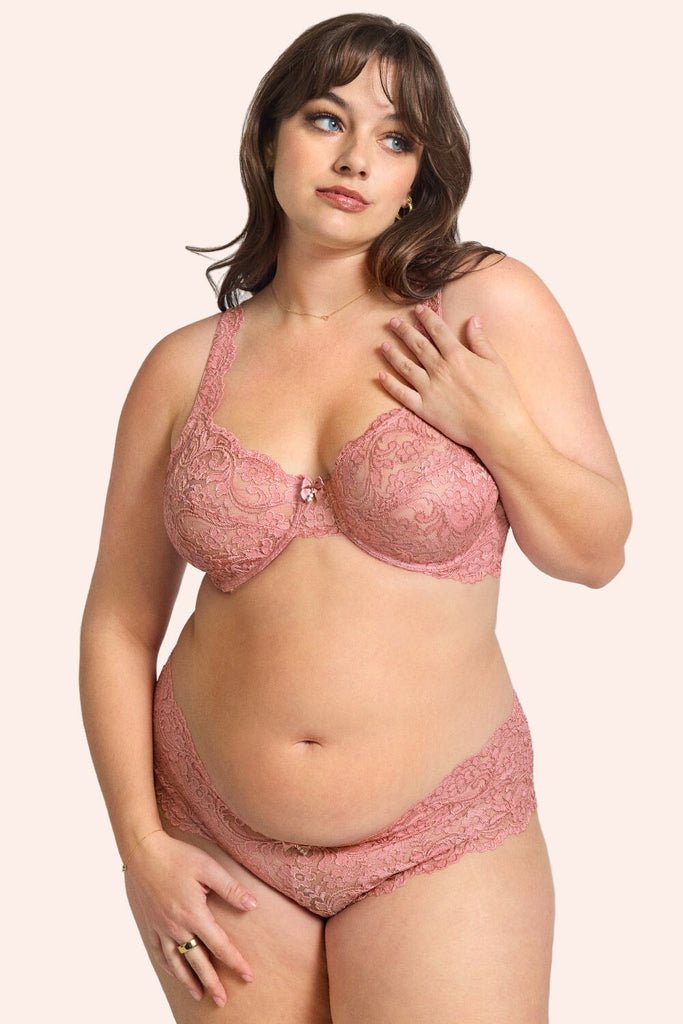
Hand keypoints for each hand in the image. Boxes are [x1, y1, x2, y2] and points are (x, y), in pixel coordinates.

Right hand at [124, 830, 257, 1007]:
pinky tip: (174, 972)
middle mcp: (177, 926)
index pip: (220, 945)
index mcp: (194, 914)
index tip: (248, 976)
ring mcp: (161, 927)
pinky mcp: (150, 923)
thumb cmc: (178, 856)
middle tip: (222, 1001)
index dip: (235, 962)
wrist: (143, 852)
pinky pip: (159, 952)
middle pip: (197, 962)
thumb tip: (252, 905)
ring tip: (199, 994)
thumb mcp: (209, 868)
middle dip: (212, 982)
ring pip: (177, 962)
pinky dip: (169, 965)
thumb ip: (231, 889)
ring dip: (189, 981)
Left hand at [379, 305, 527, 460]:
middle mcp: (440, 369)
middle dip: (404, 331)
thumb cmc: (502, 395)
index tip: (417, 309)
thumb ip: (480, 340)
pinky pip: (402, 394)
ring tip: (383, 345)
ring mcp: (429, 389)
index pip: (437, 330)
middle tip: (393, 322)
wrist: (497, 428)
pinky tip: (380, 376)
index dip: (426, 317)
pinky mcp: (424, 408)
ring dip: (392, 354)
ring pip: (405, 366)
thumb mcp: (495, 362)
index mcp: (457, 356)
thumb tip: (473, 319)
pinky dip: (390, 384)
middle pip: (417, 345)